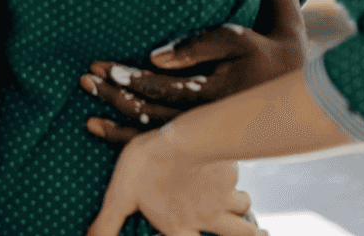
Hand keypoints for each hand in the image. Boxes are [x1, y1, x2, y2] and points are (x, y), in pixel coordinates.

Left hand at [80, 0, 305, 142]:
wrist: (287, 76)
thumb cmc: (255, 49)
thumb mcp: (232, 39)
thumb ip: (194, 47)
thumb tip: (154, 58)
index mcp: (211, 94)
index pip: (159, 87)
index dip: (127, 77)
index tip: (99, 66)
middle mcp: (203, 119)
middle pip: (148, 112)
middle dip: (113, 95)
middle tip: (84, 80)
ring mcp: (200, 131)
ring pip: (150, 131)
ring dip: (116, 121)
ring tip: (87, 114)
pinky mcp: (196, 135)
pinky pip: (158, 141)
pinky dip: (128, 138)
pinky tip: (103, 132)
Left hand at [88, 129, 263, 235]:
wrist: (185, 137)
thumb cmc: (147, 165)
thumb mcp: (119, 195)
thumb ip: (107, 222)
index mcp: (179, 225)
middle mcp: (207, 217)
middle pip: (240, 235)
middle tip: (257, 235)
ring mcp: (223, 195)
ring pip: (243, 207)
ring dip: (241, 208)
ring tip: (239, 206)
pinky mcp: (231, 172)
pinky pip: (237, 177)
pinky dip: (234, 177)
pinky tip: (226, 168)